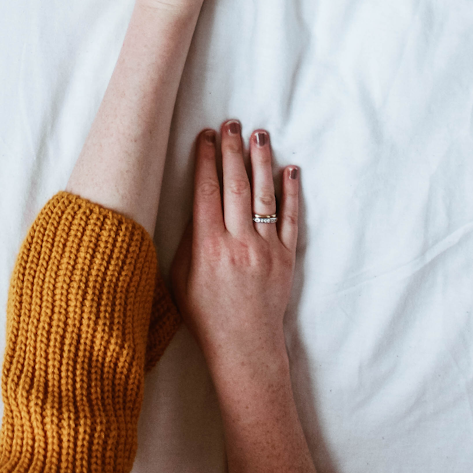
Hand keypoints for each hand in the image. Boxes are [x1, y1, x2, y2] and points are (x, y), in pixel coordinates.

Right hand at [171, 121, 299, 385]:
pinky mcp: (287, 258)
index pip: (206, 191)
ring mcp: (266, 250)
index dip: (206, 159)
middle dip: (232, 150)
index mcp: (207, 247)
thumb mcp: (181, 279)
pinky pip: (290, 219)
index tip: (206, 136)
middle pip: (235, 185)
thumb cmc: (206, 317)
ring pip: (264, 195)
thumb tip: (196, 203)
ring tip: (259, 134)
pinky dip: (291, 192)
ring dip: (261, 161)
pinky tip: (290, 169)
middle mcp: (238, 244)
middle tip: (231, 123)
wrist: (245, 350)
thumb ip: (187, 240)